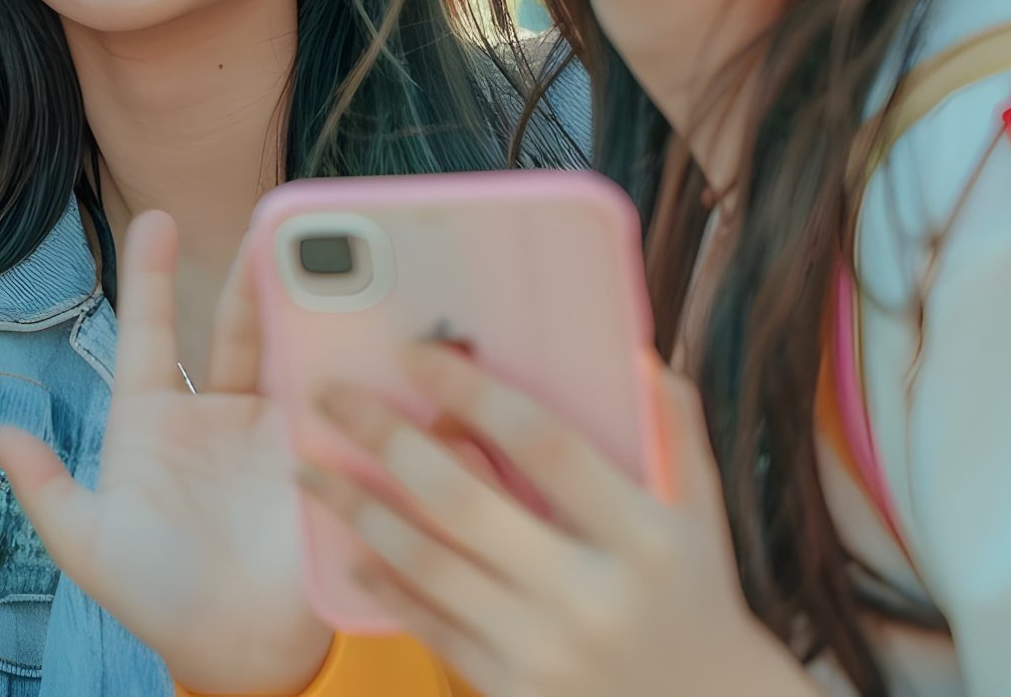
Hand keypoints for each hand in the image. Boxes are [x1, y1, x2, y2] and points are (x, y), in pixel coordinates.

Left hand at [0, 212, 330, 695]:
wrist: (235, 650)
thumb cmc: (155, 595)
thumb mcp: (89, 542)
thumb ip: (44, 487)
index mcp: (150, 418)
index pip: (151, 331)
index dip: (151, 275)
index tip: (158, 219)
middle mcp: (214, 413)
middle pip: (232, 327)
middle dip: (250, 275)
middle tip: (274, 227)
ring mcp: (270, 432)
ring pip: (287, 352)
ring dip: (303, 305)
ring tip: (323, 259)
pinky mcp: (321, 459)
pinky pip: (335, 400)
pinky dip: (348, 363)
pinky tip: (365, 329)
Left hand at [300, 343, 815, 696]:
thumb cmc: (694, 596)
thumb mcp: (702, 515)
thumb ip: (672, 428)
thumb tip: (630, 347)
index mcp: (645, 535)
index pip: (545, 444)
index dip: (474, 392)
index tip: (414, 351)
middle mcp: (593, 593)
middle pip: (465, 501)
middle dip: (386, 440)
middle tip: (331, 397)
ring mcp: (548, 648)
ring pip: (429, 565)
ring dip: (358, 510)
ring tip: (307, 469)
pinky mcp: (514, 691)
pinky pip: (432, 627)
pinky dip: (385, 584)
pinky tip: (349, 549)